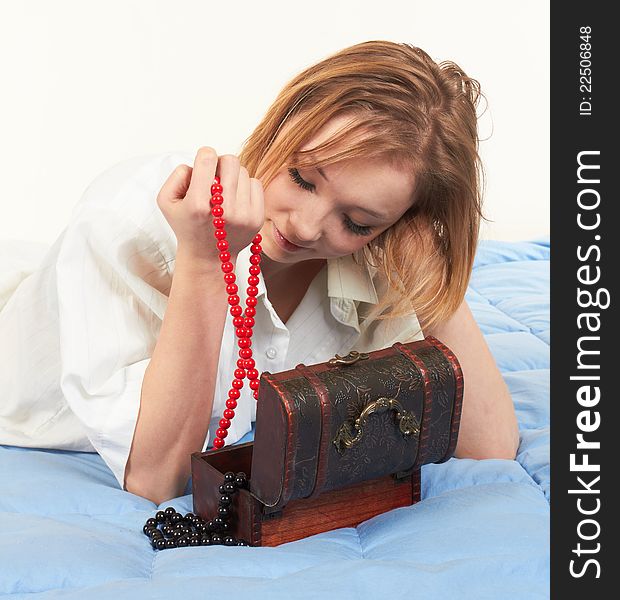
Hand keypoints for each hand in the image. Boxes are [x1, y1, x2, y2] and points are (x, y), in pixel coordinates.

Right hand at [156, 147, 264, 261]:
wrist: (206, 257)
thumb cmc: (186, 225)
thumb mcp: (166, 201)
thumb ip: (178, 175)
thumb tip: (201, 163)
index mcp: (198, 204)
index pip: (207, 158)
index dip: (204, 155)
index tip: (203, 165)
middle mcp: (223, 210)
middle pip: (230, 161)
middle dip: (220, 164)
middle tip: (215, 177)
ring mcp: (243, 215)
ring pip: (244, 172)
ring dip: (233, 177)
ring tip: (223, 193)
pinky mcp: (256, 218)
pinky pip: (256, 184)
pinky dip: (245, 187)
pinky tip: (235, 199)